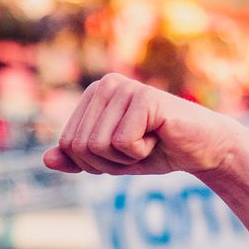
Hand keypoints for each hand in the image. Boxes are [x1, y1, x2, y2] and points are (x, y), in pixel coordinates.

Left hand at [43, 74, 247, 178]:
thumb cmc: (156, 151)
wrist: (203, 149)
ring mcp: (124, 88)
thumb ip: (77, 160)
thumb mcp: (110, 161)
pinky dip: (140, 152)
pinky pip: (122, 144)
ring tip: (148, 141)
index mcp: (92, 95)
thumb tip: (45, 160)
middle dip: (107, 162)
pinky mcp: (144, 98)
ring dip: (124, 158)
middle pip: (79, 146)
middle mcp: (105, 85)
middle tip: (137, 148)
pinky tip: (158, 137)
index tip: (122, 151)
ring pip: (98, 146)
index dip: (94, 163)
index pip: (68, 145)